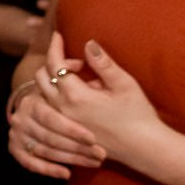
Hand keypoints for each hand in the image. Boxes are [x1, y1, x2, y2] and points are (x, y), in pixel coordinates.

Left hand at [34, 37, 168, 171]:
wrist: (143, 148)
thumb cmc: (138, 115)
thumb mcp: (124, 84)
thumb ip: (103, 63)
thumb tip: (88, 43)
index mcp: (76, 95)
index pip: (54, 64)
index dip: (54, 47)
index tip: (57, 36)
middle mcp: (62, 109)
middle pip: (41, 78)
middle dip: (54, 63)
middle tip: (79, 64)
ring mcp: (61, 123)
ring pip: (42, 94)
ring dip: (53, 81)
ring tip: (80, 80)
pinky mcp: (64, 132)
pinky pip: (48, 108)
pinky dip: (55, 96)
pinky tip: (78, 97)